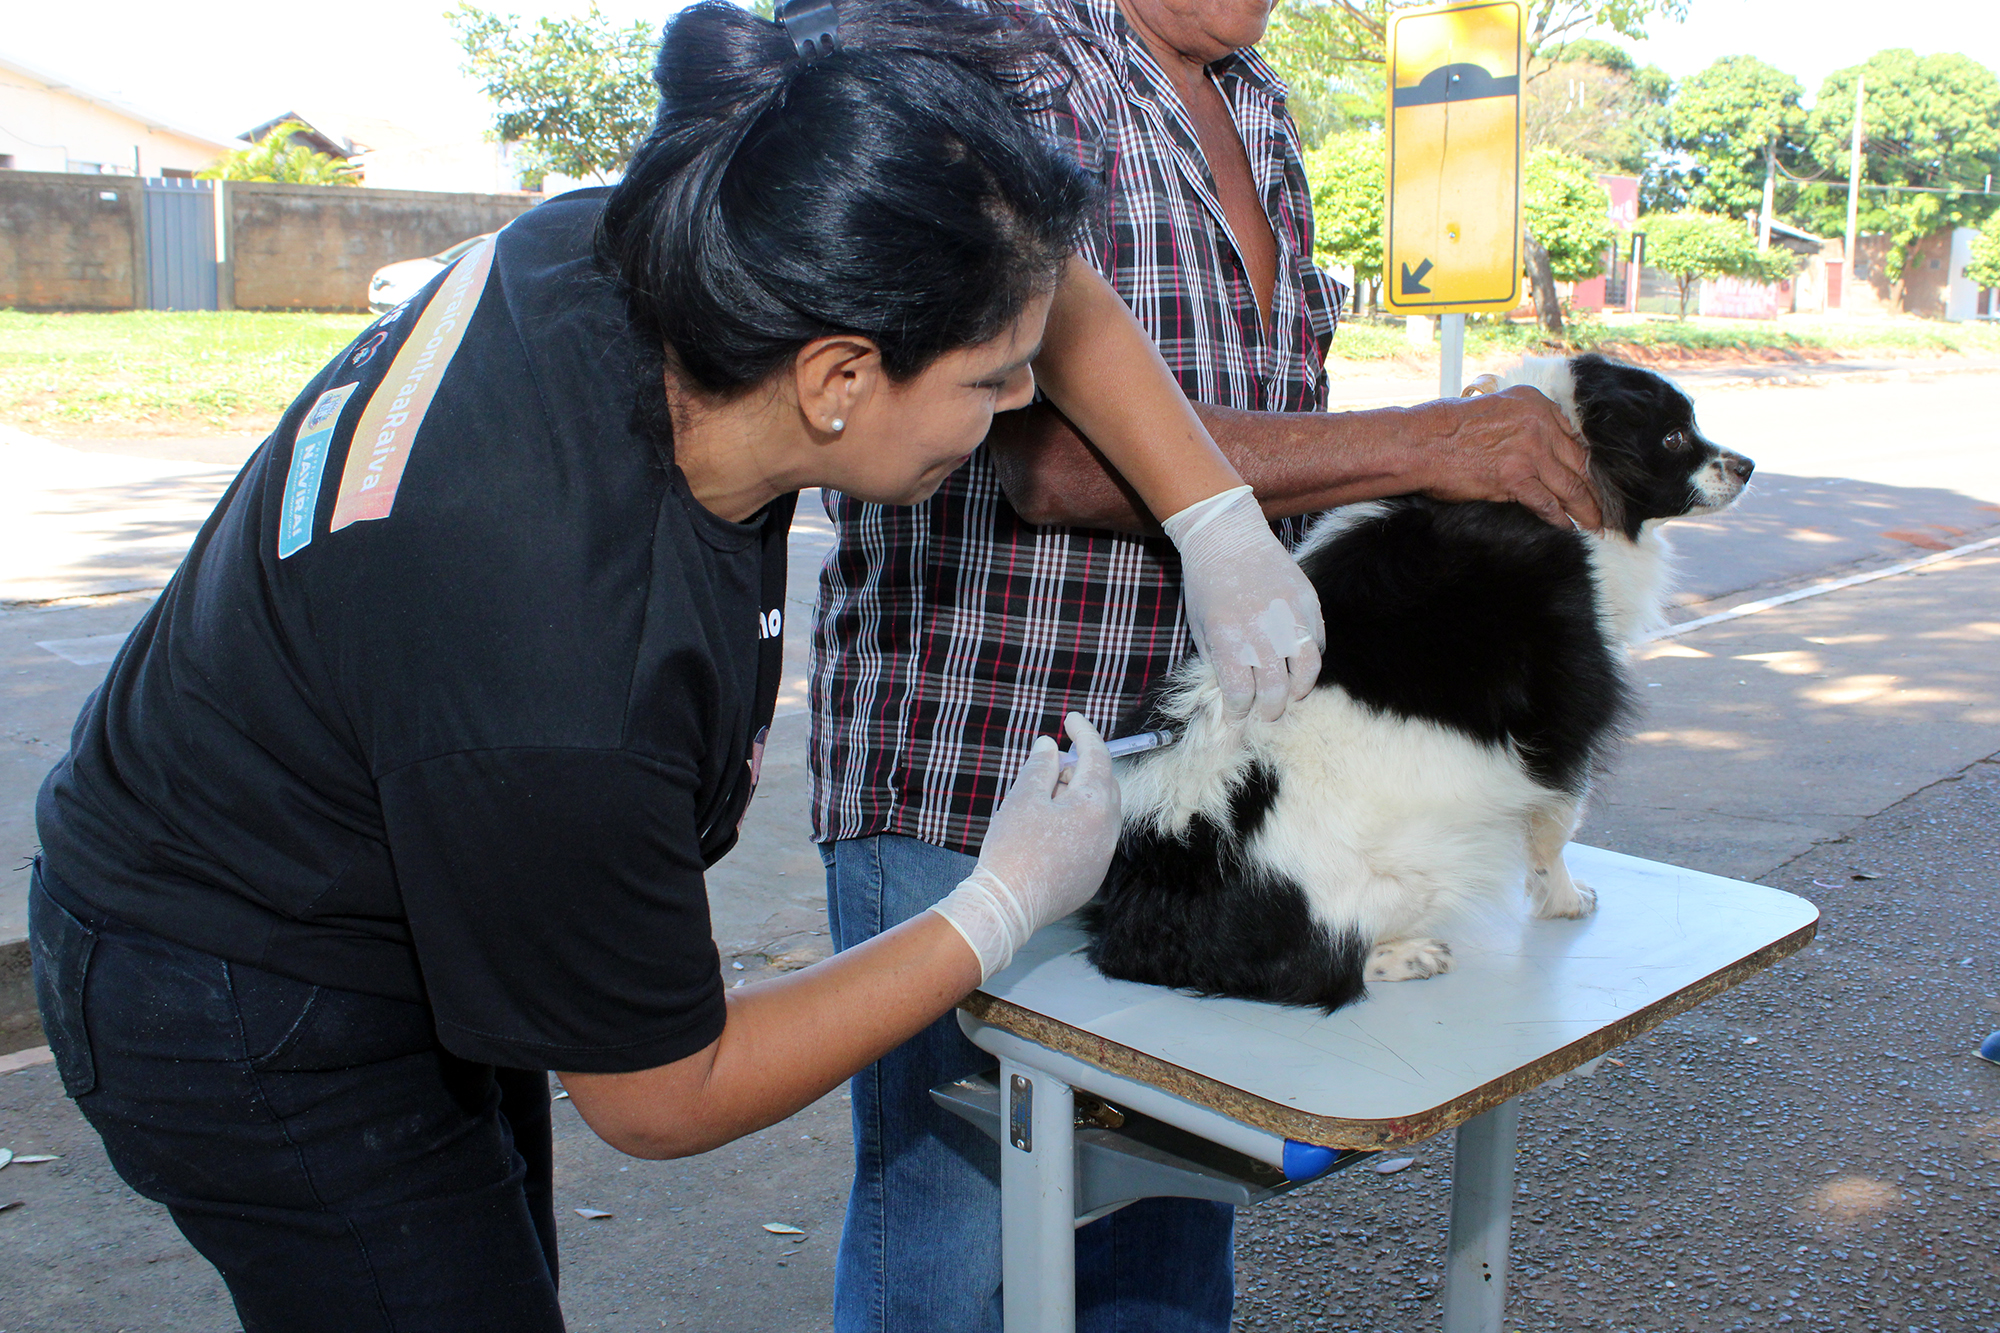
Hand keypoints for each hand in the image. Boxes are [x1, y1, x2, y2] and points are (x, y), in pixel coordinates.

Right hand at [930, 713, 1121, 980]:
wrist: (1008, 906)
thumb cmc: (1014, 848)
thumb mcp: (1023, 798)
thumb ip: (1041, 766)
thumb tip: (1050, 745)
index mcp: (1095, 804)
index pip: (1097, 756)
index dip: (1085, 733)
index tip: (1072, 719)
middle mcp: (1109, 831)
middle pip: (1103, 785)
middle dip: (1081, 769)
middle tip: (1052, 764)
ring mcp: (1103, 857)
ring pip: (1099, 815)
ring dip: (1078, 799)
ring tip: (1045, 800)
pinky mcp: (1092, 878)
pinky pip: (1092, 840)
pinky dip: (1077, 826)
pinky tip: (1049, 832)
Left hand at [1163, 487, 1324, 722]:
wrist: (1226, 535)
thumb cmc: (1205, 584)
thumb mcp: (1200, 627)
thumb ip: (1218, 662)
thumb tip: (1233, 696)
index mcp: (1227, 638)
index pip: (1239, 694)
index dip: (1239, 714)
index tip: (1238, 719)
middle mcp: (1260, 629)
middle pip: (1274, 690)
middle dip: (1269, 711)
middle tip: (1266, 716)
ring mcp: (1289, 615)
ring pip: (1306, 671)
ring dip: (1298, 691)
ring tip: (1290, 696)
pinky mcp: (1308, 601)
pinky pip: (1318, 642)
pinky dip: (1310, 660)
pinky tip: (1299, 664)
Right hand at [1412, 387, 1601, 529]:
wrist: (1423, 442)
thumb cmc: (1449, 430)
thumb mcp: (1497, 410)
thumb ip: (1524, 425)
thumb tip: (1545, 455)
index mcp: (1535, 404)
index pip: (1574, 438)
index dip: (1588, 464)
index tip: (1595, 480)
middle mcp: (1539, 423)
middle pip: (1580, 462)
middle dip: (1595, 490)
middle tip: (1606, 508)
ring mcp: (1530, 451)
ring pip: (1571, 486)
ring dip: (1585, 509)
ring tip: (1594, 524)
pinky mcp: (1516, 477)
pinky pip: (1547, 503)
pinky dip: (1560, 519)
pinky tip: (1567, 528)